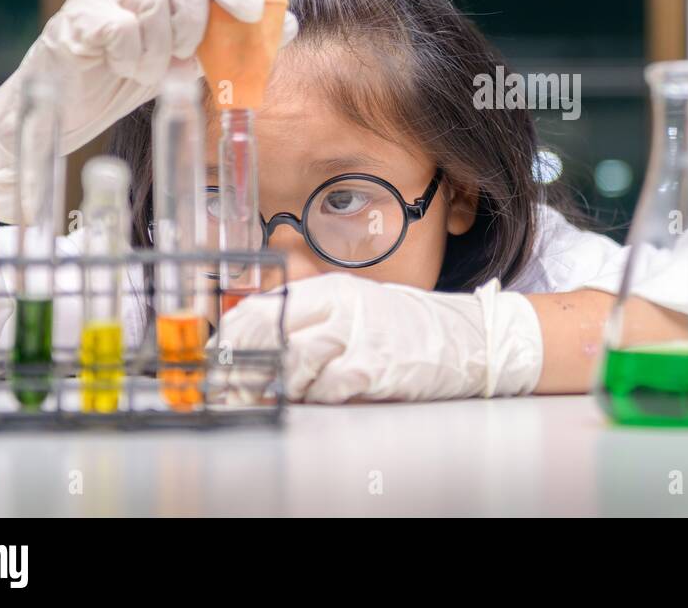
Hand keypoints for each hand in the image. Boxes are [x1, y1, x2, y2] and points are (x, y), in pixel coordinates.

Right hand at [0, 0, 297, 222]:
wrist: (78, 105)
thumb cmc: (139, 71)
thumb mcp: (199, 56)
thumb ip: (237, 39)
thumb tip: (288, 24)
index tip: (251, 12)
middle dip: (196, 16)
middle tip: (189, 51)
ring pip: (150, 3)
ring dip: (162, 50)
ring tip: (153, 69)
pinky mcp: (76, 20)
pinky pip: (121, 30)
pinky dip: (134, 59)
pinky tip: (127, 69)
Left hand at [213, 273, 543, 403]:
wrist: (469, 337)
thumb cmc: (411, 328)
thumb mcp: (359, 308)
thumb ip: (315, 318)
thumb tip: (261, 339)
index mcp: (332, 290)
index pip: (263, 307)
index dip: (232, 338)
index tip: (218, 362)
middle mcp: (341, 306)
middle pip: (270, 333)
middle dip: (245, 368)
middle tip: (235, 391)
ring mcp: (358, 335)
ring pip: (294, 363)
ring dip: (286, 387)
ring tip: (291, 394)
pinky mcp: (374, 365)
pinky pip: (328, 388)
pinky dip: (320, 398)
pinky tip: (329, 395)